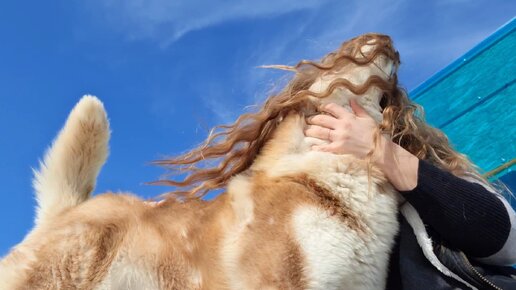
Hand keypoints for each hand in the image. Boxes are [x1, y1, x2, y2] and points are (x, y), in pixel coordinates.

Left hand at [304, 100, 418, 189]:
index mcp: (348, 117)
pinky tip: (312, 147)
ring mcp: (339, 137)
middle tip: (308, 120)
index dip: (324, 107)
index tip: (319, 108)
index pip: (333, 108)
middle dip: (313, 119)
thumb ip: (358, 109)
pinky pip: (326, 147)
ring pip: (321, 132)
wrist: (377, 148)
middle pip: (323, 120)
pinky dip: (318, 147)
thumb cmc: (373, 133)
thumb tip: (351, 100)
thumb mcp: (367, 118)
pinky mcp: (339, 148)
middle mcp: (342, 126)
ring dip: (312, 131)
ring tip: (306, 130)